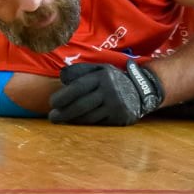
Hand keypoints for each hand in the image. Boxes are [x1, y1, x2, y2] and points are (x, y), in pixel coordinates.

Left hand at [48, 59, 164, 125]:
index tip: (52, 103)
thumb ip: (80, 71)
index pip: (79, 87)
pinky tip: (75, 123)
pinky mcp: (120, 118)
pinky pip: (98, 123)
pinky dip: (84, 124)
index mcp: (103, 76)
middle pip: (82, 104)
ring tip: (60, 120)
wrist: (141, 90)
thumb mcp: (100, 69)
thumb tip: (62, 78)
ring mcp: (116, 105)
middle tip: (52, 116)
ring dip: (72, 120)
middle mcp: (110, 90)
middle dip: (64, 112)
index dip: (63, 96)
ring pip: (89, 116)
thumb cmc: (113, 80)